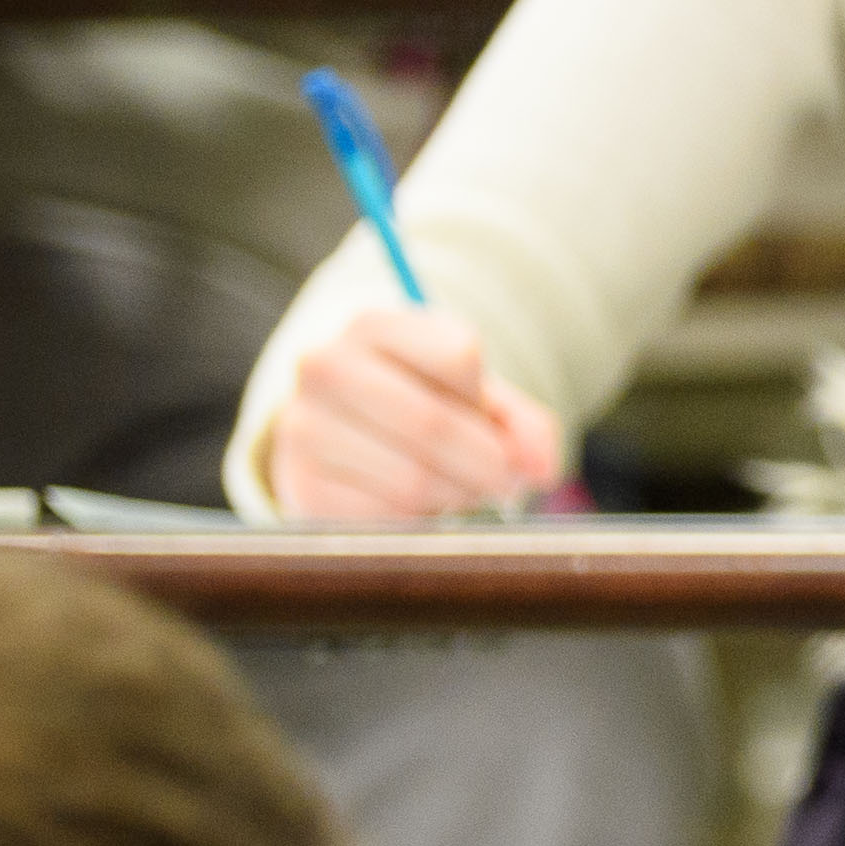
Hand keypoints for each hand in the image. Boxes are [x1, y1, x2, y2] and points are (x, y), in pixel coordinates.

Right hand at [269, 306, 568, 520]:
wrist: (342, 438)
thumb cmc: (424, 408)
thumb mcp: (478, 399)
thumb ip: (526, 427)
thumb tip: (543, 469)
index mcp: (373, 324)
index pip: (460, 355)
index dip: (489, 401)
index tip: (490, 421)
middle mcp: (325, 366)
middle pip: (433, 422)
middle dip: (487, 464)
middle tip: (505, 481)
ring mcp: (302, 427)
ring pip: (413, 479)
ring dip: (456, 495)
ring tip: (457, 487)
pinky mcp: (300, 486)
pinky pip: (385, 517)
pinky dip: (418, 521)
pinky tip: (415, 505)